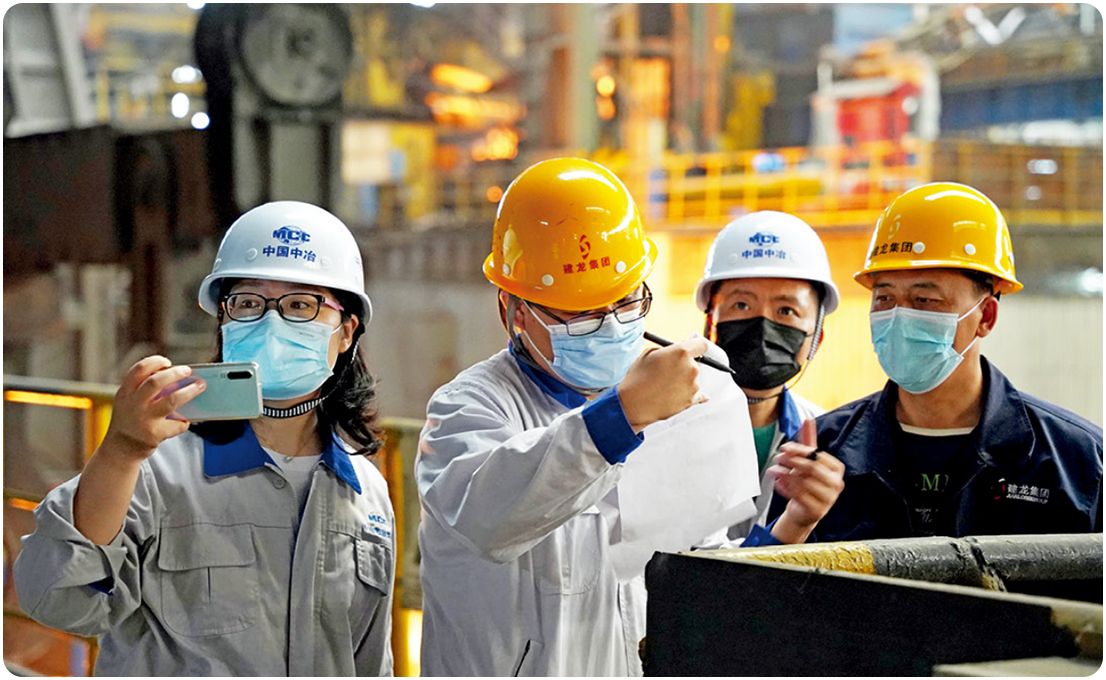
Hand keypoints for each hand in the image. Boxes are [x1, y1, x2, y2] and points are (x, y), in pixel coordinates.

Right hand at [100, 356, 205, 461]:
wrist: (120, 449)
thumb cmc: (130, 421)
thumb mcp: (128, 402)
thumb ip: (143, 390)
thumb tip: (176, 379)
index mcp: (125, 393)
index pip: (138, 370)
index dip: (154, 362)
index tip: (167, 362)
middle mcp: (133, 404)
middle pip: (156, 382)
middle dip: (175, 373)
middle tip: (188, 371)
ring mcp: (144, 419)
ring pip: (172, 400)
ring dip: (189, 391)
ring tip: (199, 386)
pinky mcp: (155, 434)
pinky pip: (178, 423)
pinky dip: (185, 421)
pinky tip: (185, 421)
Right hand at [617, 334, 709, 431]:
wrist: (634, 404)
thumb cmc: (638, 377)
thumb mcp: (649, 353)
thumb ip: (668, 349)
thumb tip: (677, 351)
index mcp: (681, 353)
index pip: (702, 344)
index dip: (696, 346)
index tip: (694, 348)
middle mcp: (691, 368)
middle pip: (695, 362)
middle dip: (684, 364)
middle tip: (669, 369)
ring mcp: (693, 385)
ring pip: (692, 379)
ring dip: (683, 380)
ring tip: (664, 385)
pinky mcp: (691, 400)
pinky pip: (697, 395)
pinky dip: (689, 393)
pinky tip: (683, 393)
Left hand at [766, 419, 844, 542]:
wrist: (804, 509)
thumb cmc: (808, 480)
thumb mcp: (809, 460)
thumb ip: (808, 441)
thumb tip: (807, 419)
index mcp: (837, 469)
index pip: (817, 455)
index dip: (799, 450)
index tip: (784, 447)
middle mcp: (836, 484)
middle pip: (811, 468)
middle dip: (792, 461)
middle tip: (777, 458)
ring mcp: (829, 499)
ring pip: (804, 482)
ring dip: (785, 474)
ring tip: (774, 469)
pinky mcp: (817, 511)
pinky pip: (799, 497)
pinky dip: (786, 488)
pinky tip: (777, 481)